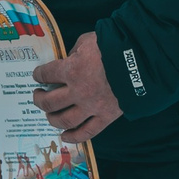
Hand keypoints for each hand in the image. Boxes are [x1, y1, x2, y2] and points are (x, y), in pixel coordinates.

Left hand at [31, 30, 123, 144]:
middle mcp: (78, 92)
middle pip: (49, 102)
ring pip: (64, 120)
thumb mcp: (88, 41)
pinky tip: (64, 136)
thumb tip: (69, 58)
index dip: (38, 75)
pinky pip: (86, 132)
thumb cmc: (113, 46)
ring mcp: (91, 107)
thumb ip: (75, 51)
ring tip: (49, 115)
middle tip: (38, 96)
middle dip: (39, 99)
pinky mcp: (105, 117)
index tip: (38, 75)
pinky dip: (73, 137)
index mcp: (71, 70)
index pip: (46, 74)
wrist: (141, 61)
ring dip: (52, 119)